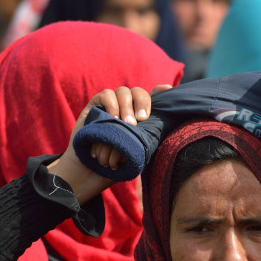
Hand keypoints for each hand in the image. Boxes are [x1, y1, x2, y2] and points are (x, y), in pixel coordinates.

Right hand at [46, 84, 171, 203]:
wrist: (93, 172)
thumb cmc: (119, 164)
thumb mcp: (141, 151)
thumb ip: (151, 136)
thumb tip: (164, 125)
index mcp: (141, 116)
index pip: (153, 97)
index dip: (160, 91)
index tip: (168, 89)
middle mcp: (127, 108)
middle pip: (138, 92)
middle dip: (143, 102)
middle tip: (142, 120)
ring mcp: (111, 105)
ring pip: (123, 92)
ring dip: (127, 106)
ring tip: (128, 124)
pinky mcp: (95, 106)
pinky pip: (106, 95)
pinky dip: (111, 103)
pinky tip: (113, 118)